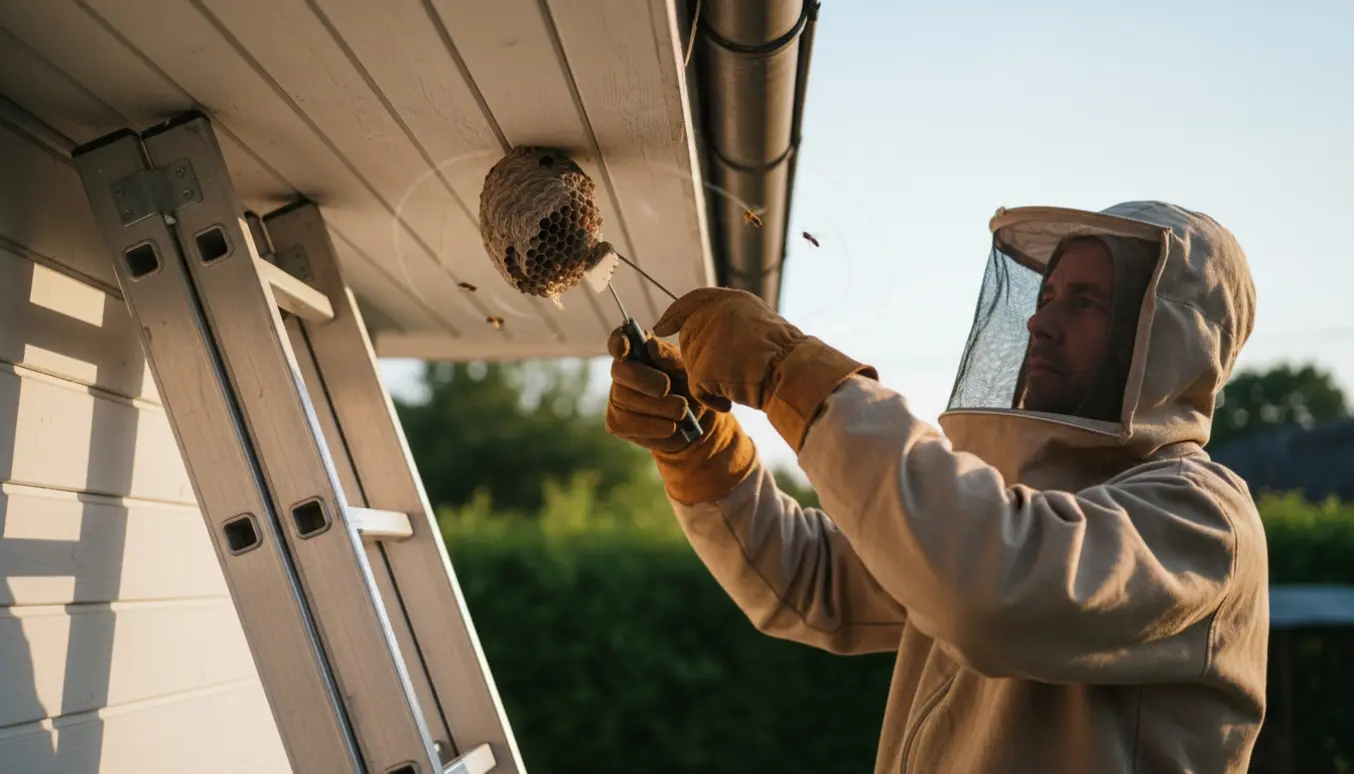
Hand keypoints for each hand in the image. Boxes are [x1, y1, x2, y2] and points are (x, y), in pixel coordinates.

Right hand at [605, 328, 713, 454]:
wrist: (697, 423)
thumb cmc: (690, 388)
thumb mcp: (687, 370)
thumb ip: (670, 358)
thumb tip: (651, 345)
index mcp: (639, 351)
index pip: (619, 340)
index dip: (618, 342)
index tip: (625, 349)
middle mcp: (623, 372)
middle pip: (620, 371)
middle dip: (643, 379)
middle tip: (666, 388)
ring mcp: (616, 398)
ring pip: (624, 399)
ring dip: (656, 406)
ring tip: (681, 411)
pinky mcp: (616, 423)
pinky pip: (627, 424)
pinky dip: (652, 426)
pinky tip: (670, 427)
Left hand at [650, 287, 805, 410]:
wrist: (789, 369)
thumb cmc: (783, 355)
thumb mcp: (758, 322)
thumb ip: (731, 321)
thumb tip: (707, 332)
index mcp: (729, 299)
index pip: (692, 301)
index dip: (673, 315)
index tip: (660, 328)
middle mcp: (710, 314)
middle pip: (689, 340)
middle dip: (703, 360)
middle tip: (733, 370)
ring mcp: (703, 339)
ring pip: (693, 366)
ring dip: (712, 380)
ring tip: (739, 381)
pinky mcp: (699, 366)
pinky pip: (697, 390)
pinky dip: (713, 400)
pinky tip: (730, 401)